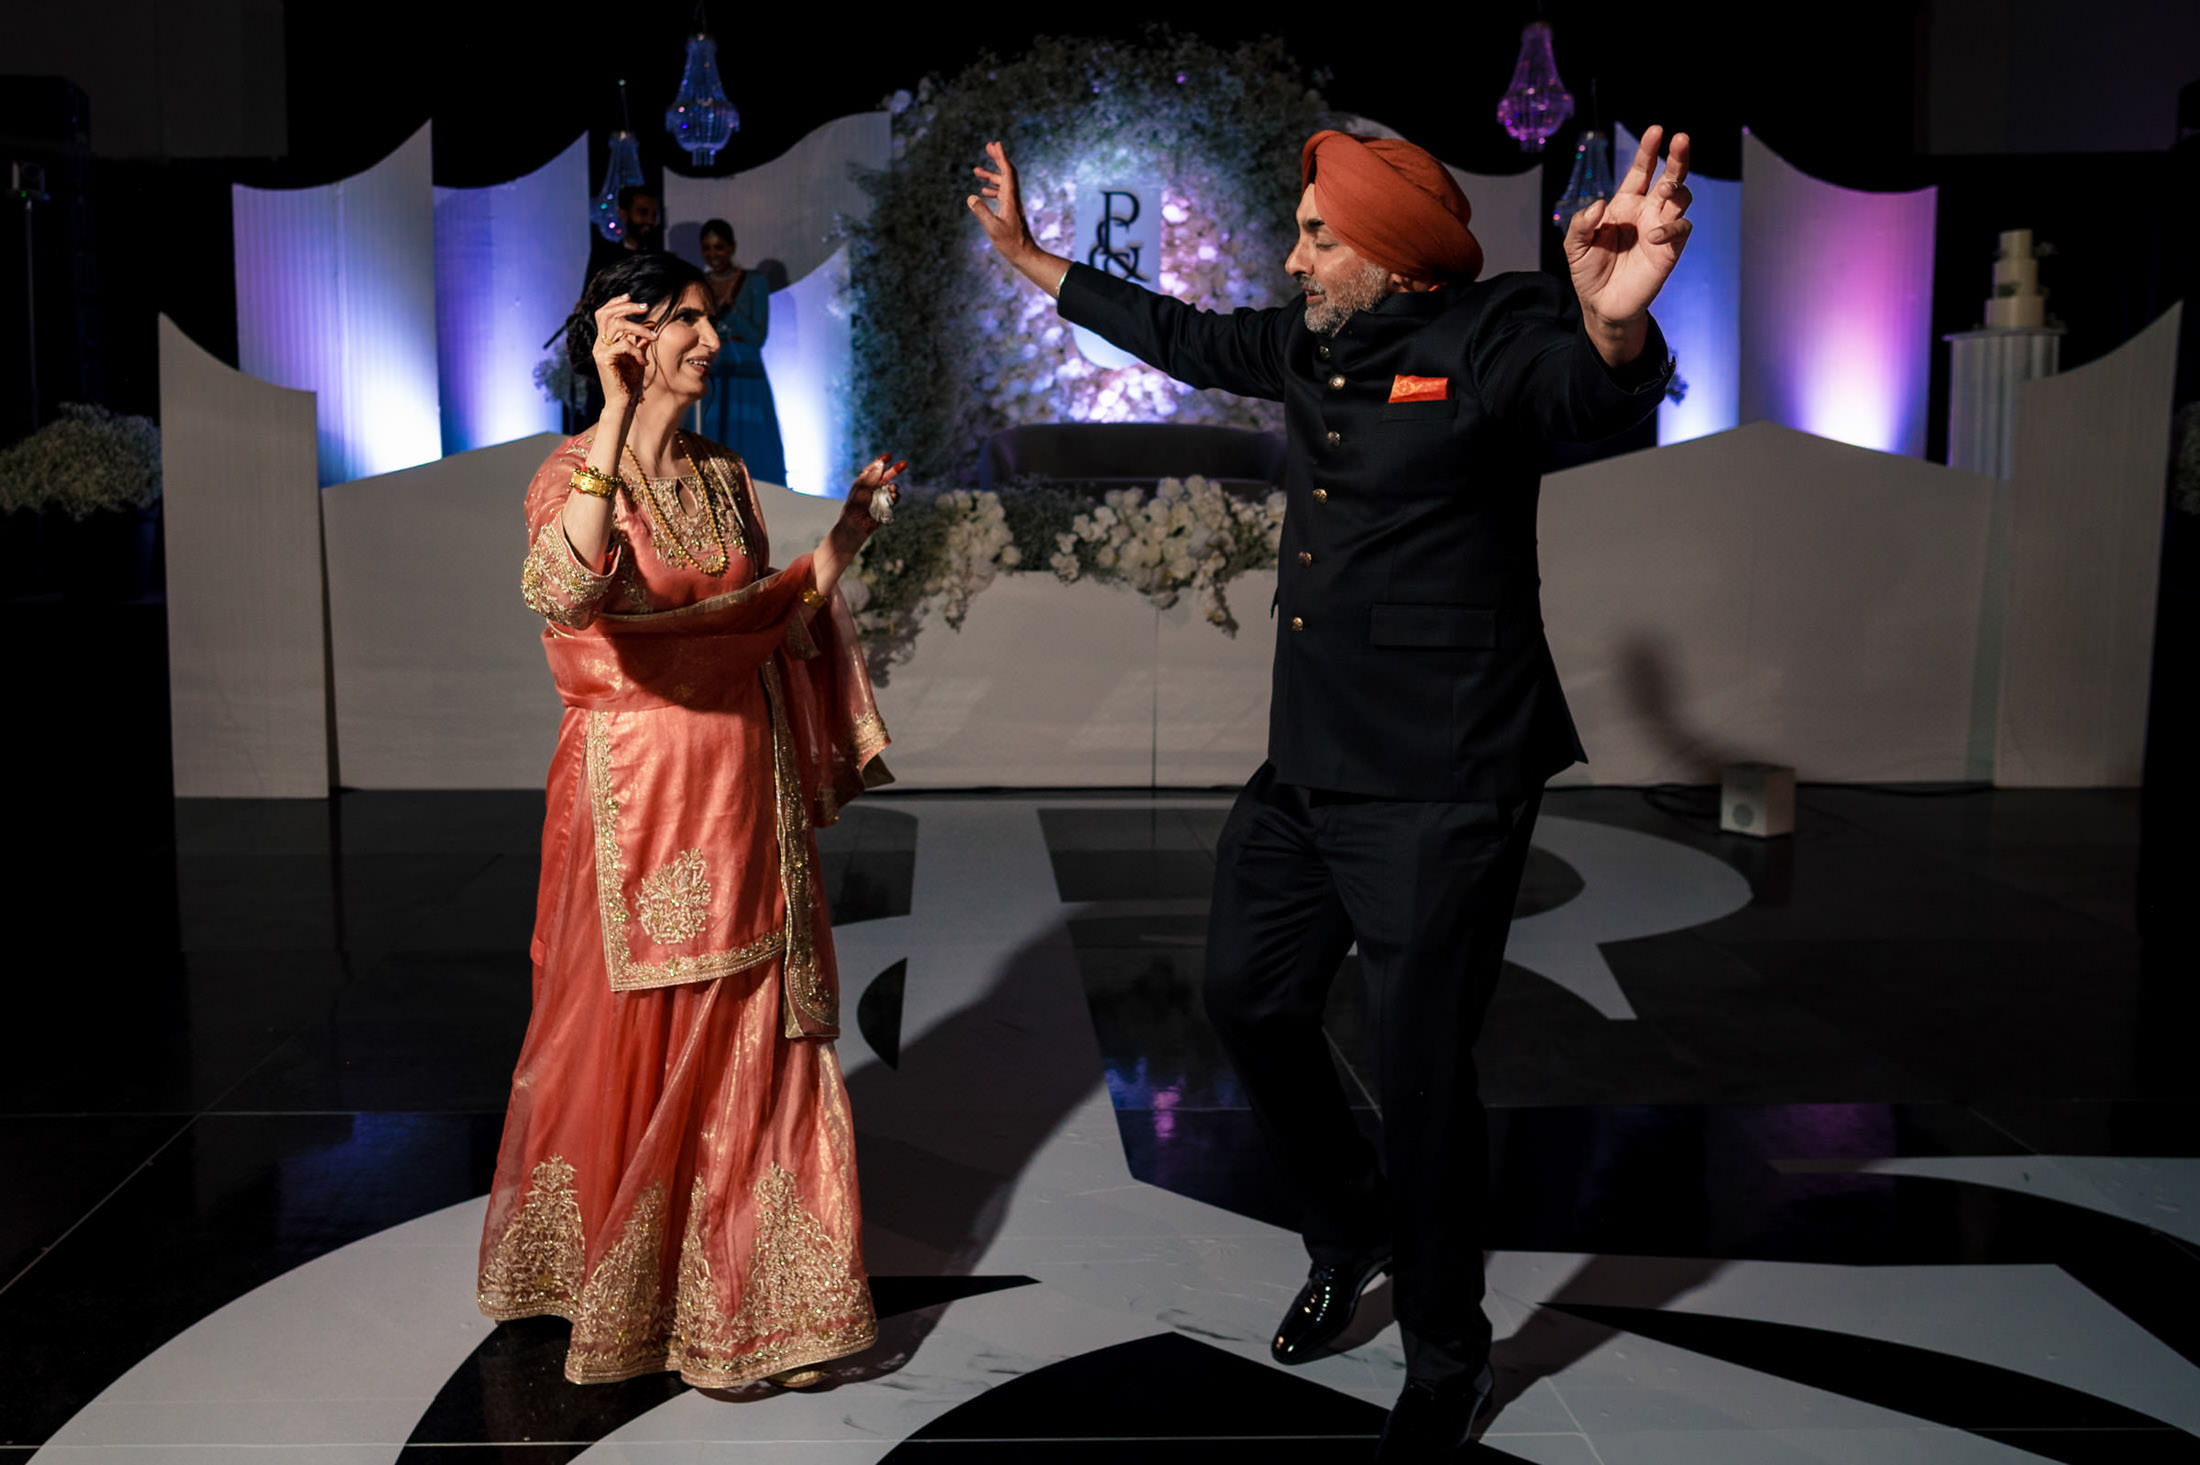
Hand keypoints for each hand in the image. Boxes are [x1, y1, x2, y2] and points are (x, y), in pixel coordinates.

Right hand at [590, 293, 657, 416]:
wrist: (622, 403)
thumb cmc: (630, 382)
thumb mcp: (638, 356)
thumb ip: (641, 340)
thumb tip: (652, 323)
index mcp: (604, 341)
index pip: (604, 313)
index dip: (616, 302)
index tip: (630, 296)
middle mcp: (599, 343)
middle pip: (607, 313)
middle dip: (627, 306)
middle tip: (646, 307)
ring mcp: (599, 351)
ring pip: (617, 326)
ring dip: (639, 328)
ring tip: (654, 337)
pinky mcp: (604, 359)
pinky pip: (623, 345)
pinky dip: (637, 351)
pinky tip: (644, 363)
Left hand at [838, 453, 906, 540]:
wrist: (856, 525)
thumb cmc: (855, 507)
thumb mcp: (862, 488)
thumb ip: (872, 476)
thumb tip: (880, 463)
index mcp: (864, 482)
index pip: (873, 468)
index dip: (881, 461)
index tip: (888, 455)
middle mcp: (873, 488)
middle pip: (886, 476)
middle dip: (895, 470)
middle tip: (904, 464)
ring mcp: (880, 497)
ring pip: (892, 488)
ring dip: (894, 487)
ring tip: (892, 489)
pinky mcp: (886, 506)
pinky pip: (894, 499)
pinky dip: (895, 497)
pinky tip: (894, 497)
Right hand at [968, 141, 1038, 264]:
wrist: (1025, 255)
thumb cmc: (1010, 243)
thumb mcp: (993, 228)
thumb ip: (981, 212)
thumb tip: (970, 197)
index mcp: (1010, 199)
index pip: (1007, 172)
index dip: (1001, 157)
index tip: (995, 144)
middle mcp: (1013, 199)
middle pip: (1007, 173)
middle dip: (998, 159)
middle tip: (989, 146)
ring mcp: (1012, 205)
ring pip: (1003, 184)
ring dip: (991, 175)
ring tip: (975, 170)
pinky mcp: (1011, 212)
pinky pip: (1002, 194)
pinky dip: (993, 189)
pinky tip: (983, 192)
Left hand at [1565, 126, 1693, 341]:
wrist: (1601, 305)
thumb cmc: (1589, 271)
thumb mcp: (1574, 246)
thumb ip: (1581, 223)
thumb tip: (1599, 205)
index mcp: (1625, 204)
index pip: (1641, 171)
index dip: (1648, 151)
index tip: (1656, 130)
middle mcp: (1647, 211)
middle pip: (1669, 176)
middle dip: (1677, 157)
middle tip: (1681, 139)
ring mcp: (1661, 228)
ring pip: (1682, 197)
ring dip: (1678, 188)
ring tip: (1665, 191)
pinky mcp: (1670, 250)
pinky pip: (1681, 228)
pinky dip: (1673, 227)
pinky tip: (1655, 235)